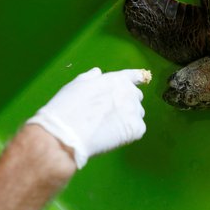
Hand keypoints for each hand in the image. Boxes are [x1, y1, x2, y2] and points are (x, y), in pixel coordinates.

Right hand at [27, 68, 150, 168]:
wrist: (67, 133)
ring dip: (128, 118)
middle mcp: (130, 92)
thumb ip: (91, 78)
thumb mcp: (77, 85)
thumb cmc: (67, 107)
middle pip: (135, 97)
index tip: (142, 79)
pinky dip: (129, 134)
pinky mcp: (137, 129)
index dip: (136, 79)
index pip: (134, 76)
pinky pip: (137, 130)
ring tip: (109, 127)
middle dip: (126, 103)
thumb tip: (98, 72)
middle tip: (110, 114)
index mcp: (117, 79)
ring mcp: (135, 111)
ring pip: (137, 114)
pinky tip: (113, 136)